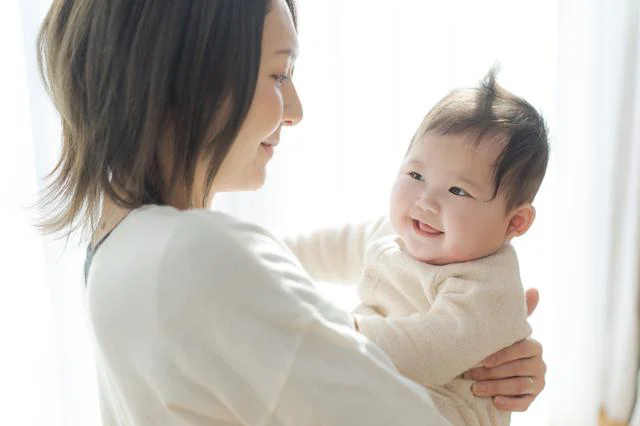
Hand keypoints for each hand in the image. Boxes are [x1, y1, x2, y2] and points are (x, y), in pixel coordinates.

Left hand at [463, 288, 545, 411]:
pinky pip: (525, 403)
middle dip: (491, 372)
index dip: (502, 354)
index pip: (522, 349)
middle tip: (469, 375)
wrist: (497, 368)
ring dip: (495, 387)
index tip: (482, 359)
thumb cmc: (499, 345)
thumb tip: (534, 289)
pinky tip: (495, 401)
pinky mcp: (533, 398)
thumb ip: (518, 313)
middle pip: (518, 369)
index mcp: (534, 346)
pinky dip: (510, 403)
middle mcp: (540, 364)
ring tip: (475, 388)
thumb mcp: (506, 329)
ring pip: (519, 385)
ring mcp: (538, 382)